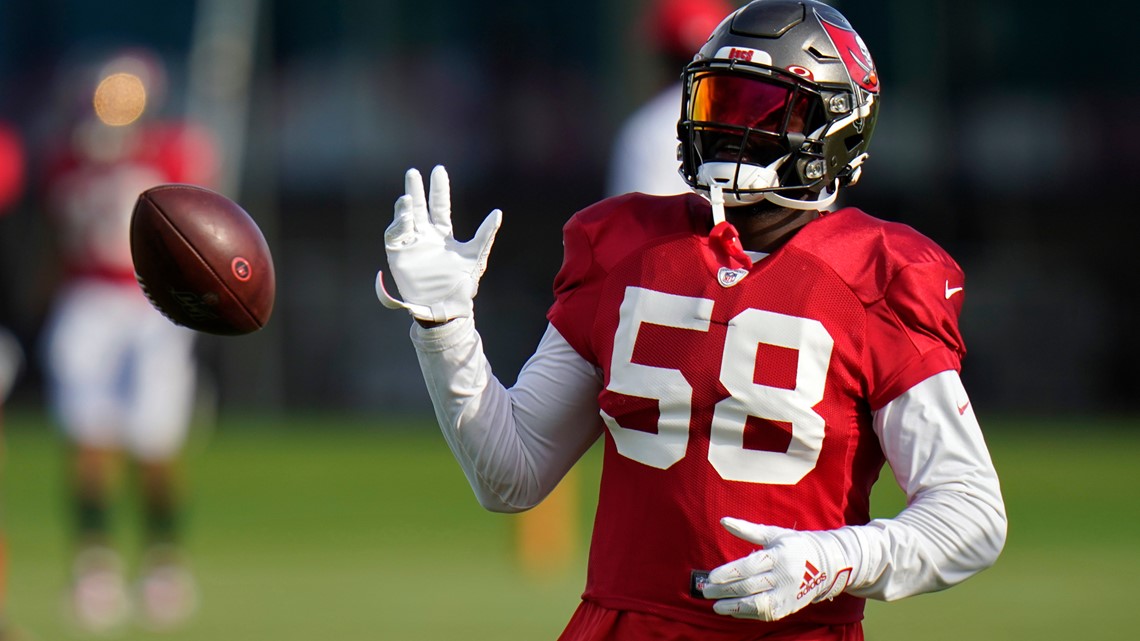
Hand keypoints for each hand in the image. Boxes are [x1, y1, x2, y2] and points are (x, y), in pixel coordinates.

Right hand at [375, 165, 501, 322]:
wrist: (446, 306)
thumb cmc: (462, 284)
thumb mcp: (476, 255)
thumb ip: (486, 233)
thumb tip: (498, 212)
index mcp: (443, 234)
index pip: (439, 206)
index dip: (439, 189)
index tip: (438, 170)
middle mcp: (425, 237)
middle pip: (418, 207)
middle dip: (415, 190)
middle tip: (413, 172)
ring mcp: (411, 245)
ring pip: (405, 218)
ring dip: (405, 206)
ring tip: (408, 197)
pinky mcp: (398, 255)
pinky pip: (394, 235)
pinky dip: (399, 224)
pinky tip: (406, 216)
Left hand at [702, 517, 852, 620]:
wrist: (828, 564)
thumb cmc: (795, 545)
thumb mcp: (774, 534)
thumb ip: (748, 530)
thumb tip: (724, 521)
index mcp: (779, 555)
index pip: (750, 566)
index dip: (729, 573)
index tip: (712, 577)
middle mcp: (784, 576)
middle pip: (749, 586)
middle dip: (725, 590)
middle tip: (706, 591)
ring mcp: (788, 594)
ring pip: (757, 604)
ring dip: (733, 606)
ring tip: (716, 606)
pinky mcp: (789, 607)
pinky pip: (764, 613)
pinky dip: (747, 613)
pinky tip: (733, 610)